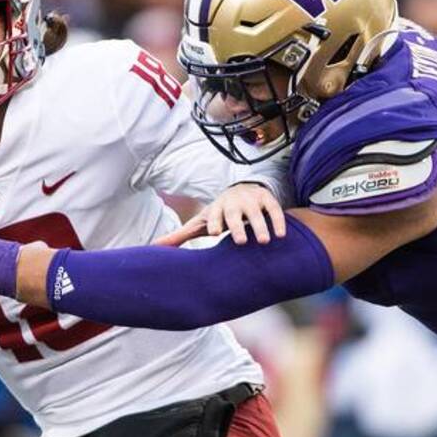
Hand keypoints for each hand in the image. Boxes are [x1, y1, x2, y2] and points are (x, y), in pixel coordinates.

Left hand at [155, 183, 285, 246]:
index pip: (214, 215)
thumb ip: (181, 235)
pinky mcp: (267, 199)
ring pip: (257, 212)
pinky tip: (281, 236)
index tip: (214, 233)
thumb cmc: (219, 213)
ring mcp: (251, 200)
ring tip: (264, 241)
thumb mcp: (201, 221)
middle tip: (241, 241)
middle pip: (235, 214)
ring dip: (261, 225)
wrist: (241, 190)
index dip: (214, 222)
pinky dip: (278, 221)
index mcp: (217, 208)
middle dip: (237, 225)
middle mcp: (234, 202)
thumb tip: (155, 247)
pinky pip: (275, 209)